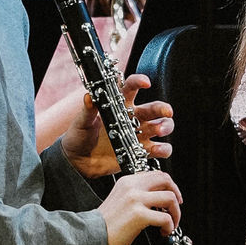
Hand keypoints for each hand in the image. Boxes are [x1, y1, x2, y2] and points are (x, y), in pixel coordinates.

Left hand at [60, 73, 174, 177]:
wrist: (79, 162)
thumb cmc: (79, 138)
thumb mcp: (81, 123)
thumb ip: (87, 111)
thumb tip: (89, 97)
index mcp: (119, 106)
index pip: (131, 88)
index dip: (139, 82)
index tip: (145, 82)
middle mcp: (132, 118)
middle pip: (153, 108)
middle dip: (162, 108)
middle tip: (166, 111)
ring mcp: (138, 135)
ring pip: (161, 126)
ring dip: (165, 126)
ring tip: (159, 131)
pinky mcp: (140, 151)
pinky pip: (158, 148)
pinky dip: (163, 149)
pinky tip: (158, 149)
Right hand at [98, 171, 182, 244]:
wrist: (90, 237)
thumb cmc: (105, 225)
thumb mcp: (120, 200)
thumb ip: (136, 194)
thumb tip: (158, 200)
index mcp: (127, 181)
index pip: (156, 174)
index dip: (169, 185)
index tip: (172, 197)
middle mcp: (132, 187)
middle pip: (165, 180)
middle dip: (176, 194)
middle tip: (176, 208)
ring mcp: (135, 199)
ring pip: (170, 197)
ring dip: (175, 213)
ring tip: (171, 224)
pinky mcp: (139, 215)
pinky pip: (165, 218)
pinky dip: (170, 226)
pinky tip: (163, 232)